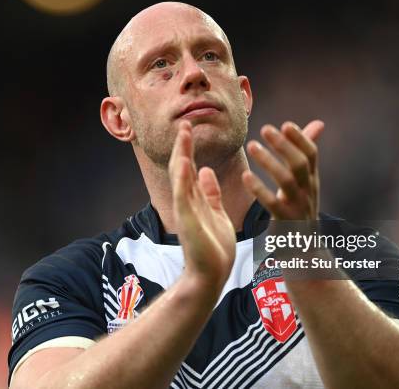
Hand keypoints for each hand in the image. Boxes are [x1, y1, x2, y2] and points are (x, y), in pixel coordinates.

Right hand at [169, 121, 235, 288]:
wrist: (212, 275)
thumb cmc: (214, 248)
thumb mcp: (216, 213)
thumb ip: (210, 192)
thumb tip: (205, 170)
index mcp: (197, 199)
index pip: (191, 167)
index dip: (190, 148)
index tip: (191, 128)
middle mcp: (188, 201)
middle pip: (184, 167)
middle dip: (183, 145)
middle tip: (184, 123)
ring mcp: (186, 210)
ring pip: (181, 176)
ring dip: (182, 154)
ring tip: (183, 133)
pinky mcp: (187, 220)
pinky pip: (184, 196)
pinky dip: (183, 178)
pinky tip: (184, 162)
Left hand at [242, 120, 324, 219]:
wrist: (305, 248)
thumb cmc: (300, 207)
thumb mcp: (307, 181)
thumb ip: (306, 154)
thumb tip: (318, 123)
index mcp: (311, 180)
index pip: (311, 155)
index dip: (300, 139)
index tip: (286, 125)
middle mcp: (308, 191)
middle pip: (299, 164)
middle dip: (283, 145)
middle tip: (265, 128)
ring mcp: (298, 206)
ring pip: (286, 181)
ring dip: (268, 161)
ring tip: (252, 145)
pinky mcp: (285, 221)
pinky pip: (272, 203)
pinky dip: (259, 189)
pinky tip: (246, 175)